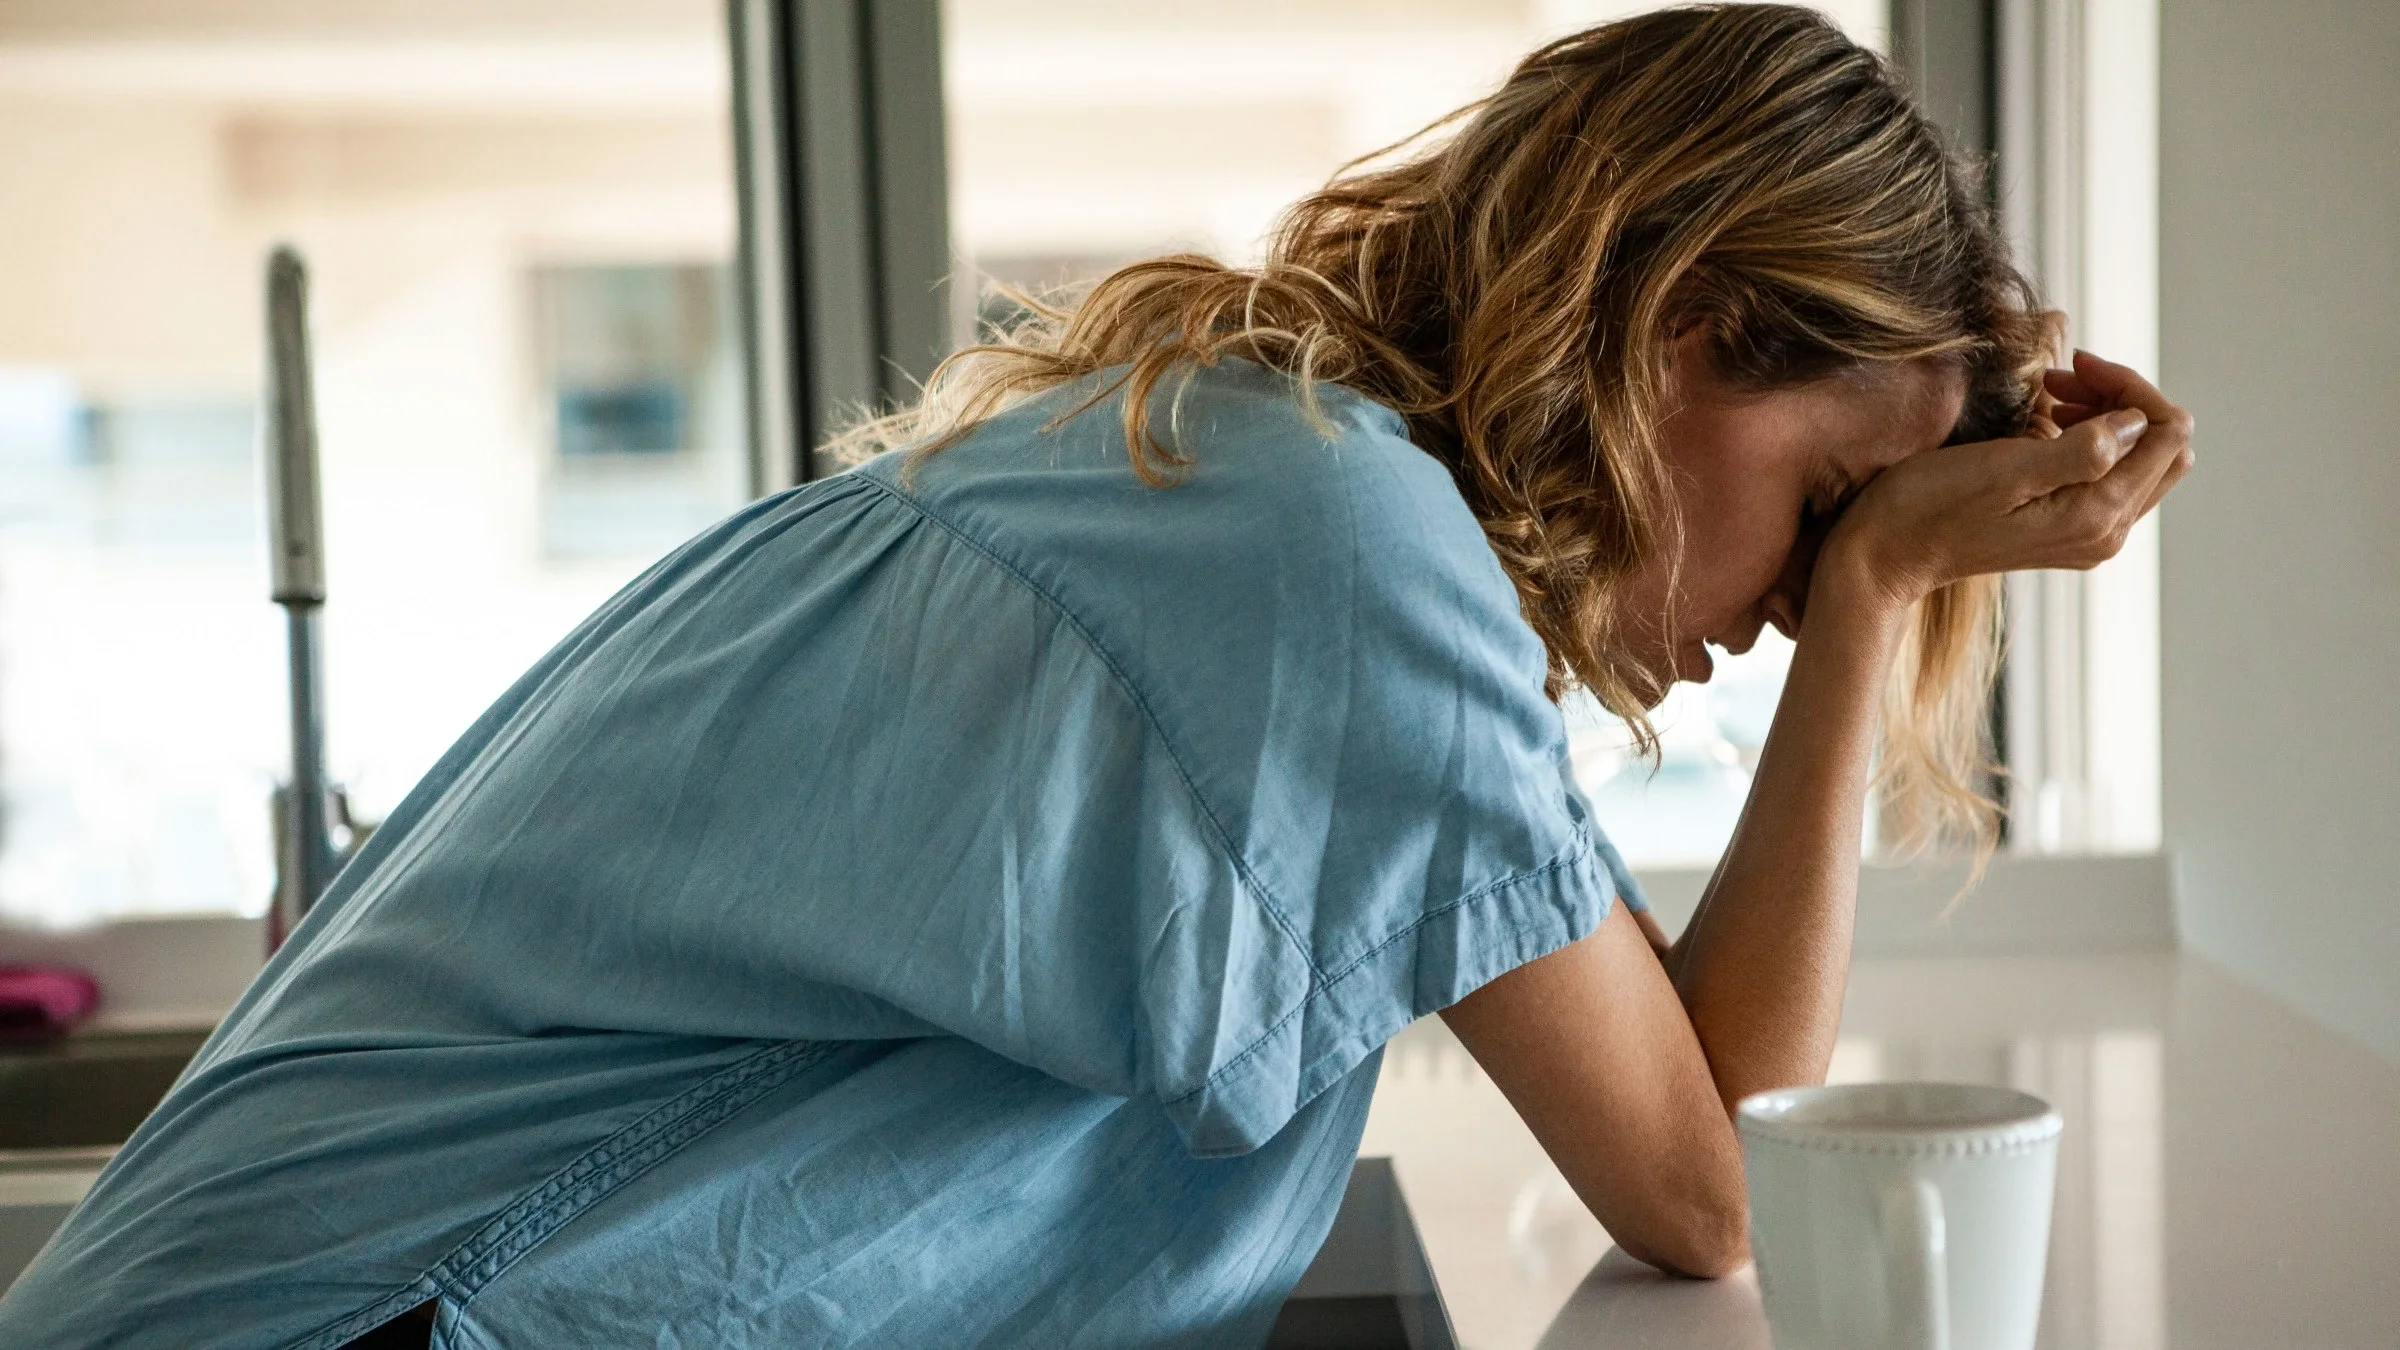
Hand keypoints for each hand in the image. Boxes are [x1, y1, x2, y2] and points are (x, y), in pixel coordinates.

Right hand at [1814, 350, 2194, 614]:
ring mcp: (2086, 534)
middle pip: (2163, 449)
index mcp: (2097, 515)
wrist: (1885, 555)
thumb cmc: (1931, 508)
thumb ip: (2082, 449)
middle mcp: (2104, 532)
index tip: (2074, 366)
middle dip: (2126, 399)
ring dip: (2107, 415)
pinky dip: (2089, 439)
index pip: (2167, 435)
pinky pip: (2108, 476)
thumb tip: (2134, 422)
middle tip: (2064, 376)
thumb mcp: (2004, 469)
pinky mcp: (2066, 530)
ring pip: (2138, 460)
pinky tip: (2045, 423)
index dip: (2133, 387)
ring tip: (2049, 395)